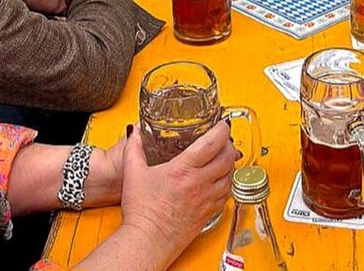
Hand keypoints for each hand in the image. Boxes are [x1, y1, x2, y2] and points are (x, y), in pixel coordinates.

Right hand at [119, 122, 238, 255]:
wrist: (148, 241)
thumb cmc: (142, 211)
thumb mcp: (133, 173)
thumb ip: (134, 149)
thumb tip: (134, 134)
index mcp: (183, 170)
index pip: (212, 143)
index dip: (221, 129)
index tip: (222, 124)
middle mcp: (199, 183)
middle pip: (227, 157)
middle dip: (228, 144)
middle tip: (223, 139)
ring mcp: (206, 199)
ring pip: (230, 175)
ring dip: (230, 163)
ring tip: (223, 157)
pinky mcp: (209, 213)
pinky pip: (226, 194)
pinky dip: (227, 183)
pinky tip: (220, 180)